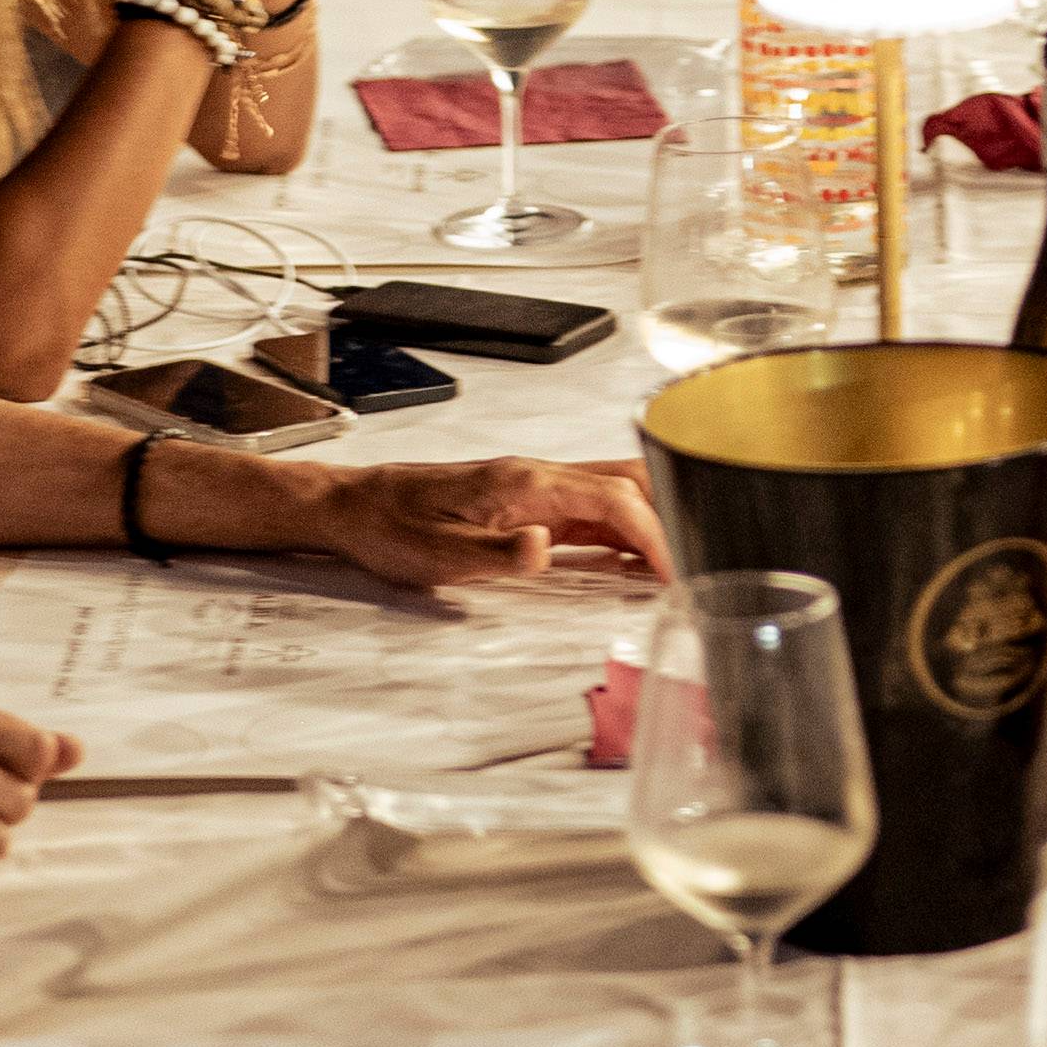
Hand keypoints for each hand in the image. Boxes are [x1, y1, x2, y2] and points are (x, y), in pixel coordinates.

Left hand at [308, 453, 665, 593]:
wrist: (357, 507)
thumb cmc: (393, 527)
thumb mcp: (440, 556)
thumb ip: (499, 553)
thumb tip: (544, 548)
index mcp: (524, 482)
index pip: (612, 499)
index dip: (651, 534)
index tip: (671, 571)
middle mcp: (537, 475)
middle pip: (626, 480)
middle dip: (668, 516)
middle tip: (689, 563)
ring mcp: (535, 485)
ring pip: (613, 491)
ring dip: (648, 523)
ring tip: (670, 567)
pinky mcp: (528, 501)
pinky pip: (590, 509)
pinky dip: (621, 531)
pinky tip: (630, 560)